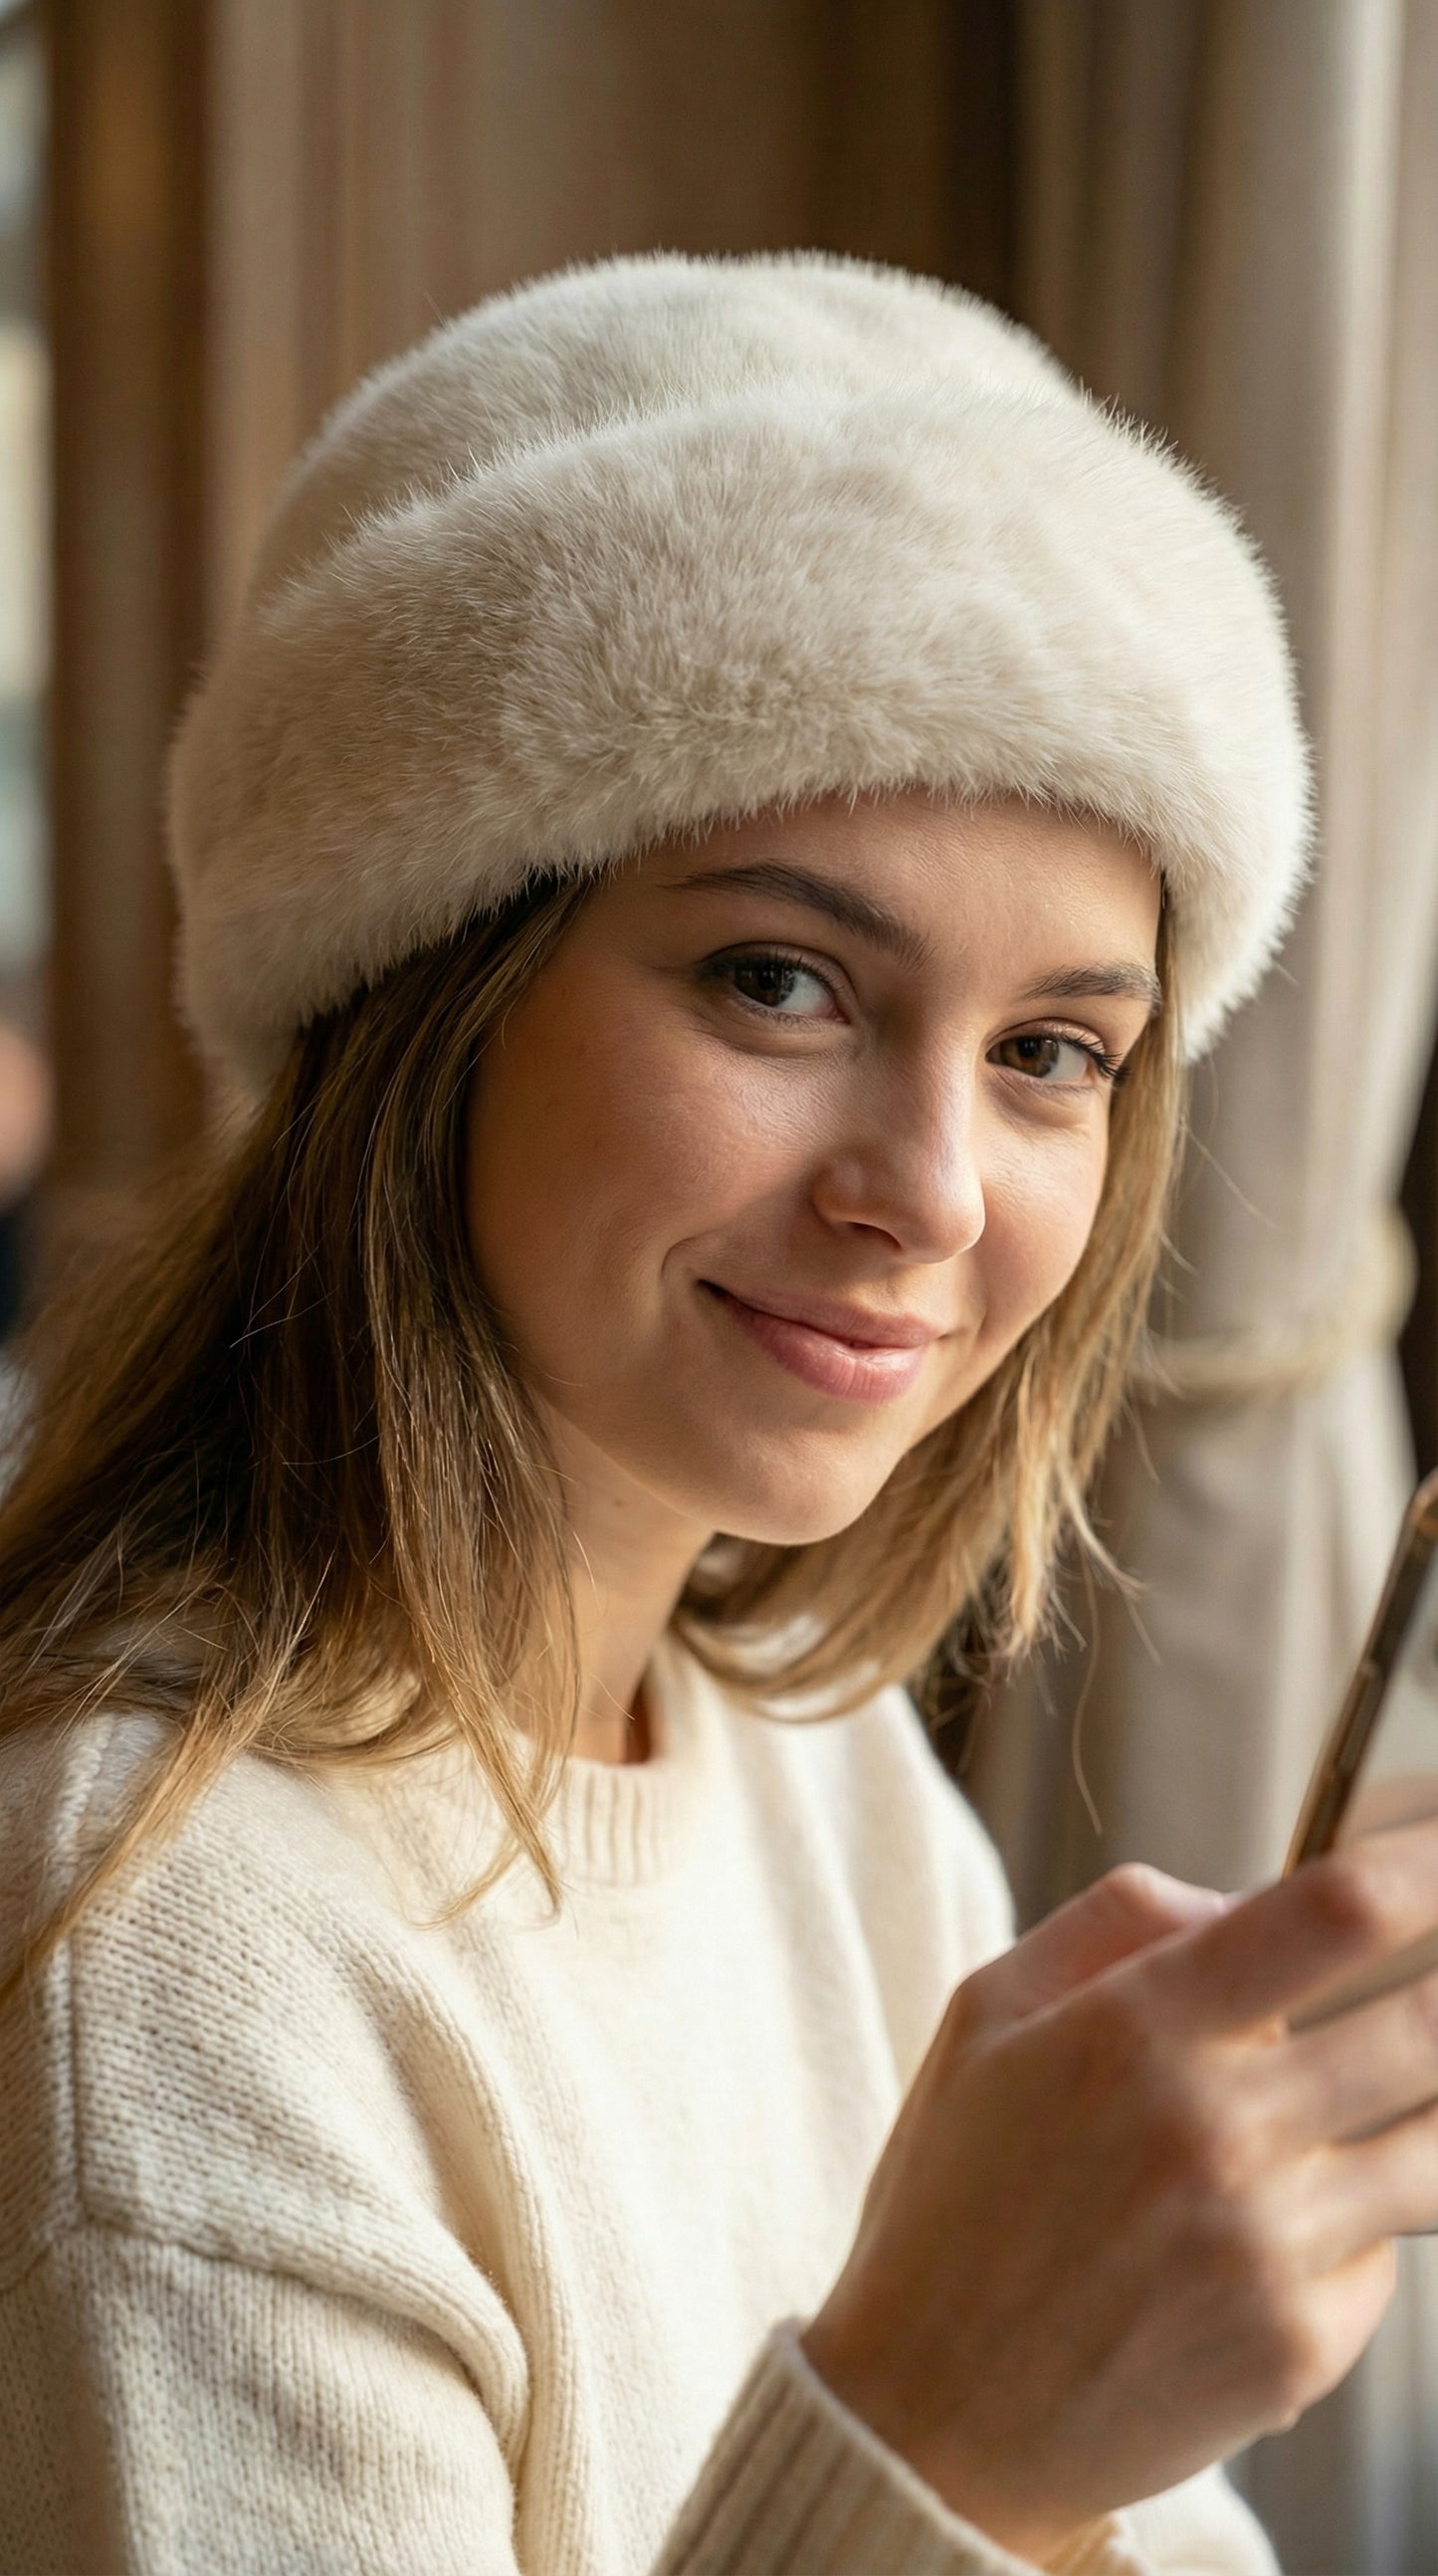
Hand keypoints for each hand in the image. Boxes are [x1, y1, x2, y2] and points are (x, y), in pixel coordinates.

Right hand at [801, 1825, 1437, 2563]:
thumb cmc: (955, 2201)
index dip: (1422, 1866)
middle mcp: (1219, 2129)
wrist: (930, 2419)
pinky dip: (1351, 2233)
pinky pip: (1385, 2258)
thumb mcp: (986, 2016)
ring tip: (1340, 2121)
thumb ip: (1117, 1922)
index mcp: (1138, 2028)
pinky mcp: (1299, 2346)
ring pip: (1434, 2150)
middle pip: (1425, 2026)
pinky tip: (1264, 2243)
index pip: (1335, 1912)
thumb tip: (1242, 1896)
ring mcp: (1269, 2245)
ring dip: (1419, 2116)